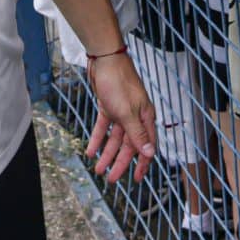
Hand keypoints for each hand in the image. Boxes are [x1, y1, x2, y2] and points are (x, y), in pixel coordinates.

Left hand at [84, 53, 157, 182]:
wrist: (104, 60)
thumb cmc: (119, 83)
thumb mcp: (127, 112)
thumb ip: (137, 134)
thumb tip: (150, 153)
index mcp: (145, 118)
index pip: (146, 146)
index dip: (142, 164)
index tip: (136, 179)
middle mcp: (135, 117)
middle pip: (129, 145)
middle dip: (120, 163)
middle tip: (111, 178)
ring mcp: (122, 112)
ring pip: (115, 138)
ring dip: (107, 154)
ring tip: (98, 169)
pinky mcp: (109, 107)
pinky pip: (103, 127)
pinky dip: (97, 139)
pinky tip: (90, 150)